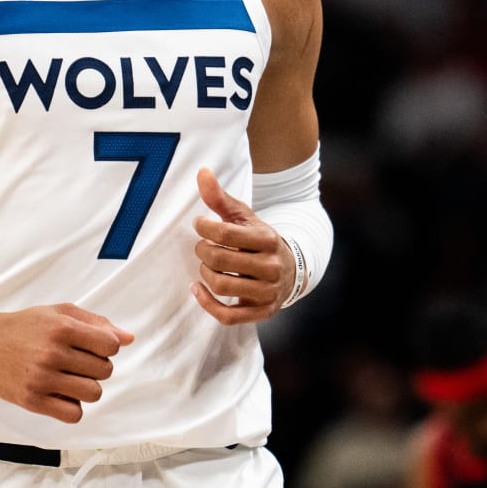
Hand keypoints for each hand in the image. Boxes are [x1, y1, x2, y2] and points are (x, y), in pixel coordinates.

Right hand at [0, 303, 132, 422]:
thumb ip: (97, 323)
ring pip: (93, 394)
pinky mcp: (31, 400)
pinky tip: (61, 394)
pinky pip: (73, 414)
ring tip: (71, 379)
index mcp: (62, 328)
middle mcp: (52, 353)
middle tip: (77, 362)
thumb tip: (129, 338)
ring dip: (87, 388)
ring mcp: (41, 379)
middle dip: (96, 367)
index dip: (107, 348)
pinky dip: (73, 407)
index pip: (111, 346)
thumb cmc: (26, 326)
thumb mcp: (60, 313)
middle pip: (105, 371)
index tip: (92, 347)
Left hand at [190, 166, 293, 324]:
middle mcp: (270, 267)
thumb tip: (201, 172)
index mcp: (268, 239)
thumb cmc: (258, 241)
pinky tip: (197, 288)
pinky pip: (226, 315)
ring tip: (206, 265)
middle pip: (220, 260)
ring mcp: (267, 292)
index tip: (199, 224)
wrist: (289, 271)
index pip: (226, 233)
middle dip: (202, 251)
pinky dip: (206, 302)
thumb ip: (220, 198)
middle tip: (202, 246)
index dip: (204, 227)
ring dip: (204, 273)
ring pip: (221, 286)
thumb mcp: (244, 218)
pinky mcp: (260, 312)